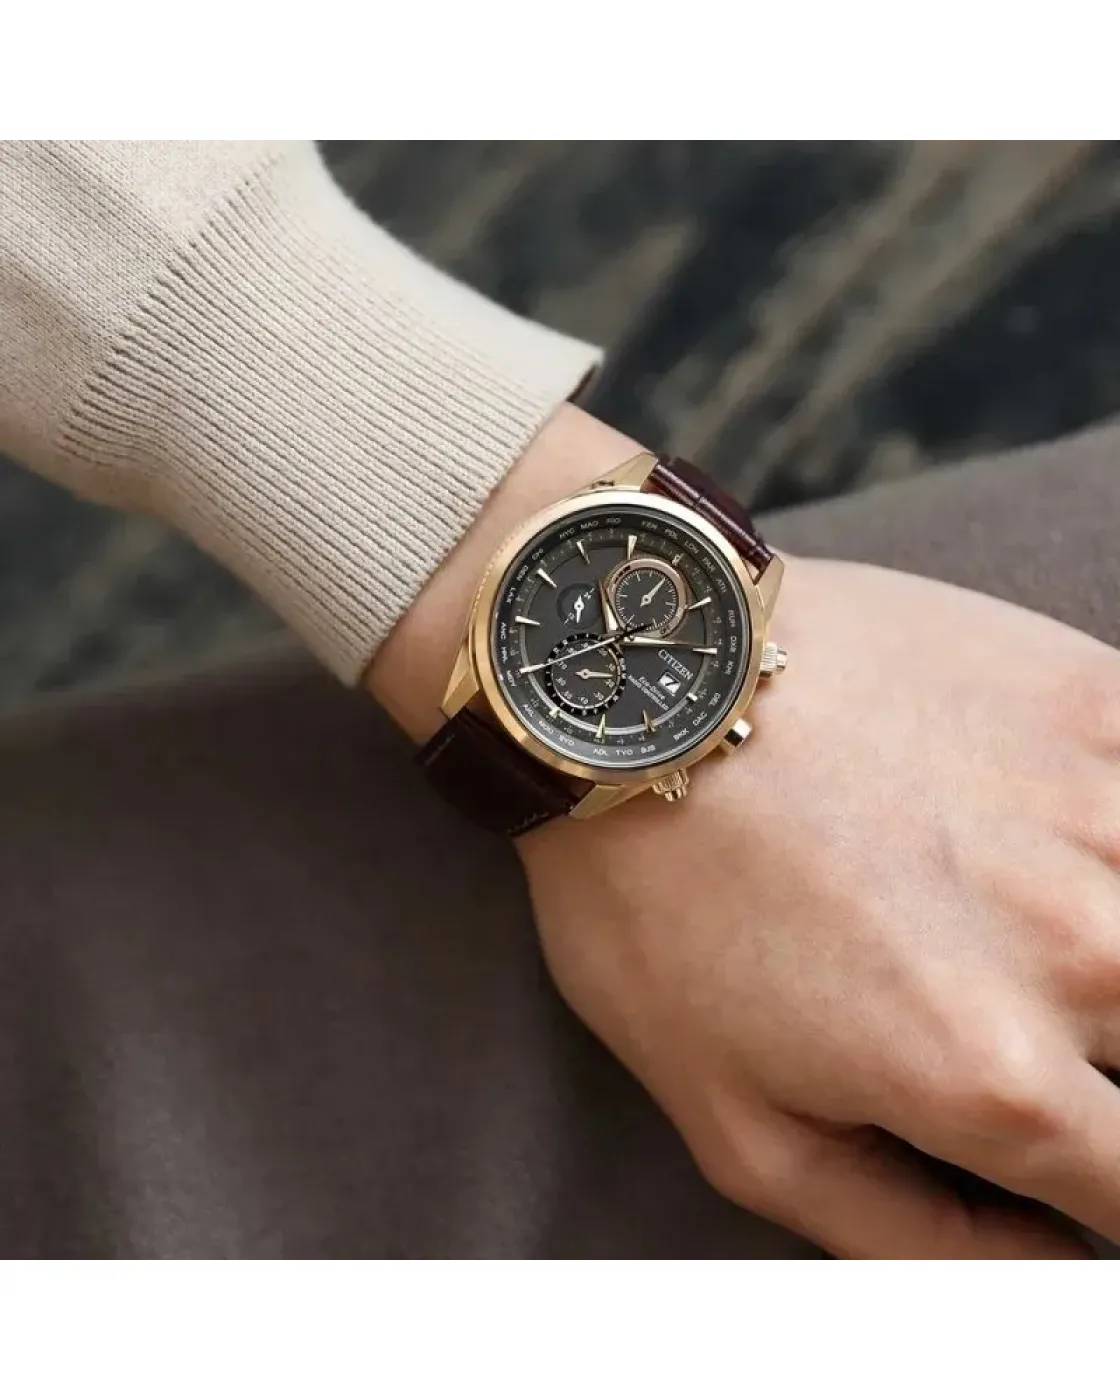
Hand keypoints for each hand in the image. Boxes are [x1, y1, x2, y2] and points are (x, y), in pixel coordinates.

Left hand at [519, 557, 1119, 1257]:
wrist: (644, 694)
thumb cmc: (662, 900)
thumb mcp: (738, 1122)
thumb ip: (910, 1237)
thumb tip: (1044, 1274)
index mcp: (997, 1079)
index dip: (1103, 1193)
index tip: (1066, 1147)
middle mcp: (1087, 954)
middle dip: (1110, 1067)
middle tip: (1004, 1019)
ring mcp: (1104, 814)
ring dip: (1114, 952)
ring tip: (1022, 930)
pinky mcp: (1096, 703)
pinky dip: (1118, 836)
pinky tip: (1062, 848)